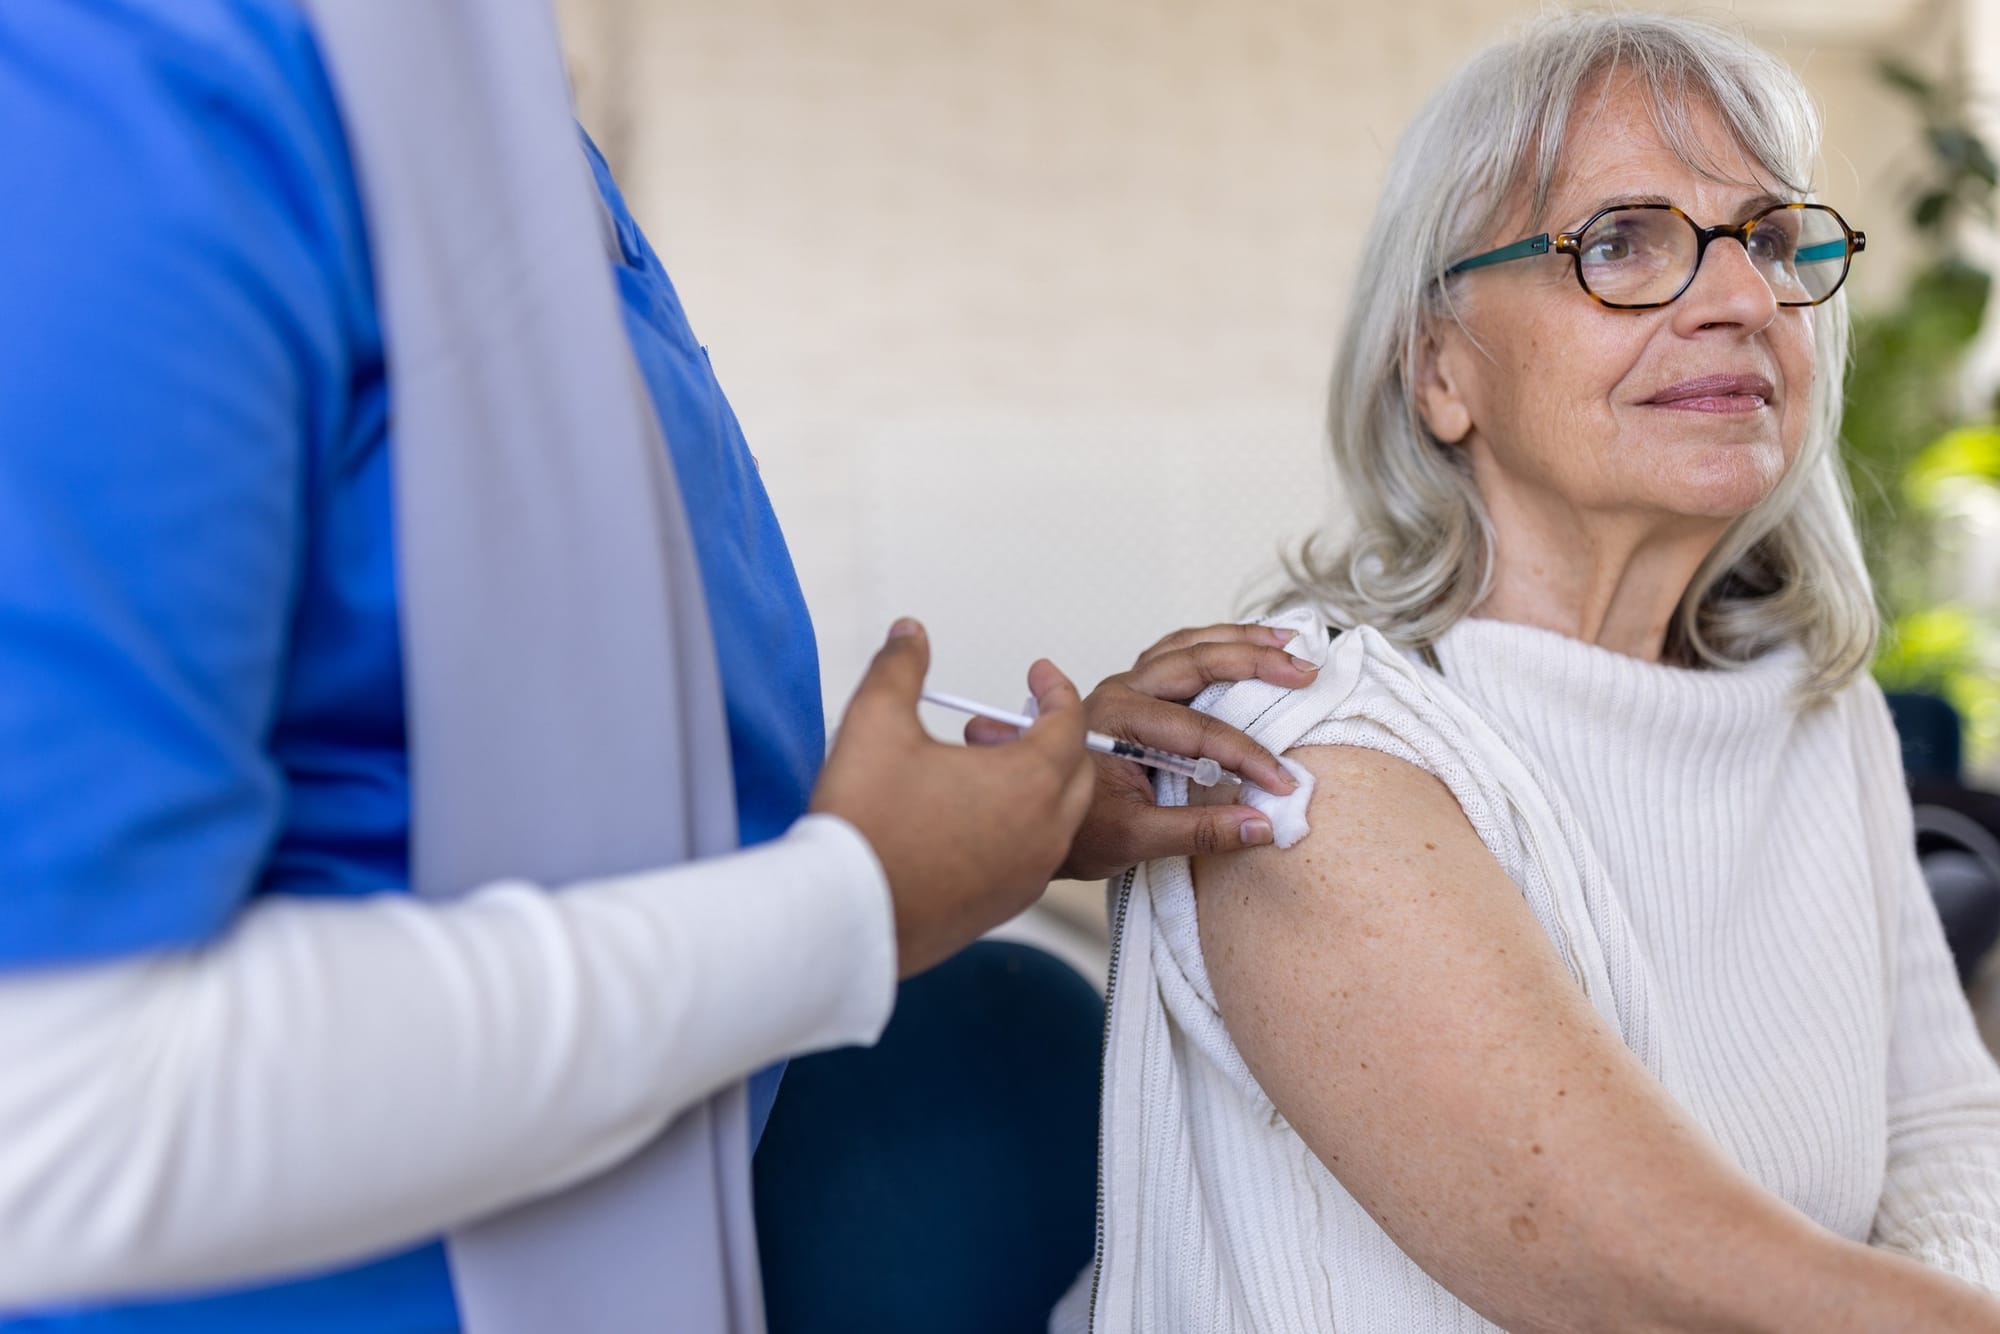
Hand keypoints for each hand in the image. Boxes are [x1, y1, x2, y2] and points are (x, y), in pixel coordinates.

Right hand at [812, 619, 1095, 977]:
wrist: (843, 916)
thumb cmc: (864, 824)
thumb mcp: (875, 723)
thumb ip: (900, 667)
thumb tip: (911, 632)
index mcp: (1027, 781)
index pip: (1069, 721)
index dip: (1055, 689)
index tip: (1039, 673)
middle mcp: (1043, 831)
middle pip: (1077, 771)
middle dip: (1055, 738)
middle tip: (1012, 722)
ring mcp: (1028, 875)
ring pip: (1059, 818)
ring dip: (1037, 786)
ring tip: (984, 769)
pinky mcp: (1006, 906)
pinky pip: (1034, 856)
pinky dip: (1021, 829)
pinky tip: (972, 820)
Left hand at [967, 622, 1319, 880]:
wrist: (1032, 821)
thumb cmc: (1074, 829)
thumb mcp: (1134, 840)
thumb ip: (1199, 832)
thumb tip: (1261, 827)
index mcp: (1115, 720)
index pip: (1197, 732)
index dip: (1246, 757)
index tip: (1282, 783)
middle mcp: (1121, 691)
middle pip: (1196, 662)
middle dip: (1254, 663)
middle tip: (1303, 670)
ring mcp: (1128, 685)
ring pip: (1190, 646)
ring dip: (1240, 641)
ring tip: (1287, 642)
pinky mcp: (1136, 690)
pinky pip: (1181, 653)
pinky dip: (1218, 645)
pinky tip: (1249, 646)